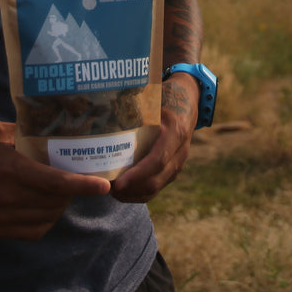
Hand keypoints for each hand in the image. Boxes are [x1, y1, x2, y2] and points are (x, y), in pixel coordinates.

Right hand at [0, 120, 110, 240]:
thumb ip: (23, 133)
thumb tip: (51, 128)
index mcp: (10, 169)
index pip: (57, 183)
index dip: (84, 186)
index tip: (104, 186)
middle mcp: (8, 197)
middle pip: (56, 201)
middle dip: (72, 191)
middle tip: (78, 177)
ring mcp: (1, 218)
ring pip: (46, 218)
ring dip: (58, 206)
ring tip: (58, 190)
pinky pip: (32, 231)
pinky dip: (43, 220)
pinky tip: (41, 205)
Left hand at [110, 76, 196, 202]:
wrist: (187, 102)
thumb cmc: (165, 97)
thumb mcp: (152, 97)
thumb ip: (134, 105)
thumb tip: (103, 108)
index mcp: (175, 132)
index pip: (157, 160)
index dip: (137, 174)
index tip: (117, 182)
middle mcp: (180, 151)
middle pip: (156, 179)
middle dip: (131, 189)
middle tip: (107, 188)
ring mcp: (179, 163)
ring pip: (156, 187)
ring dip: (133, 194)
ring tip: (111, 191)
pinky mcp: (174, 170)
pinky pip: (158, 187)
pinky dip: (139, 194)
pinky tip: (122, 192)